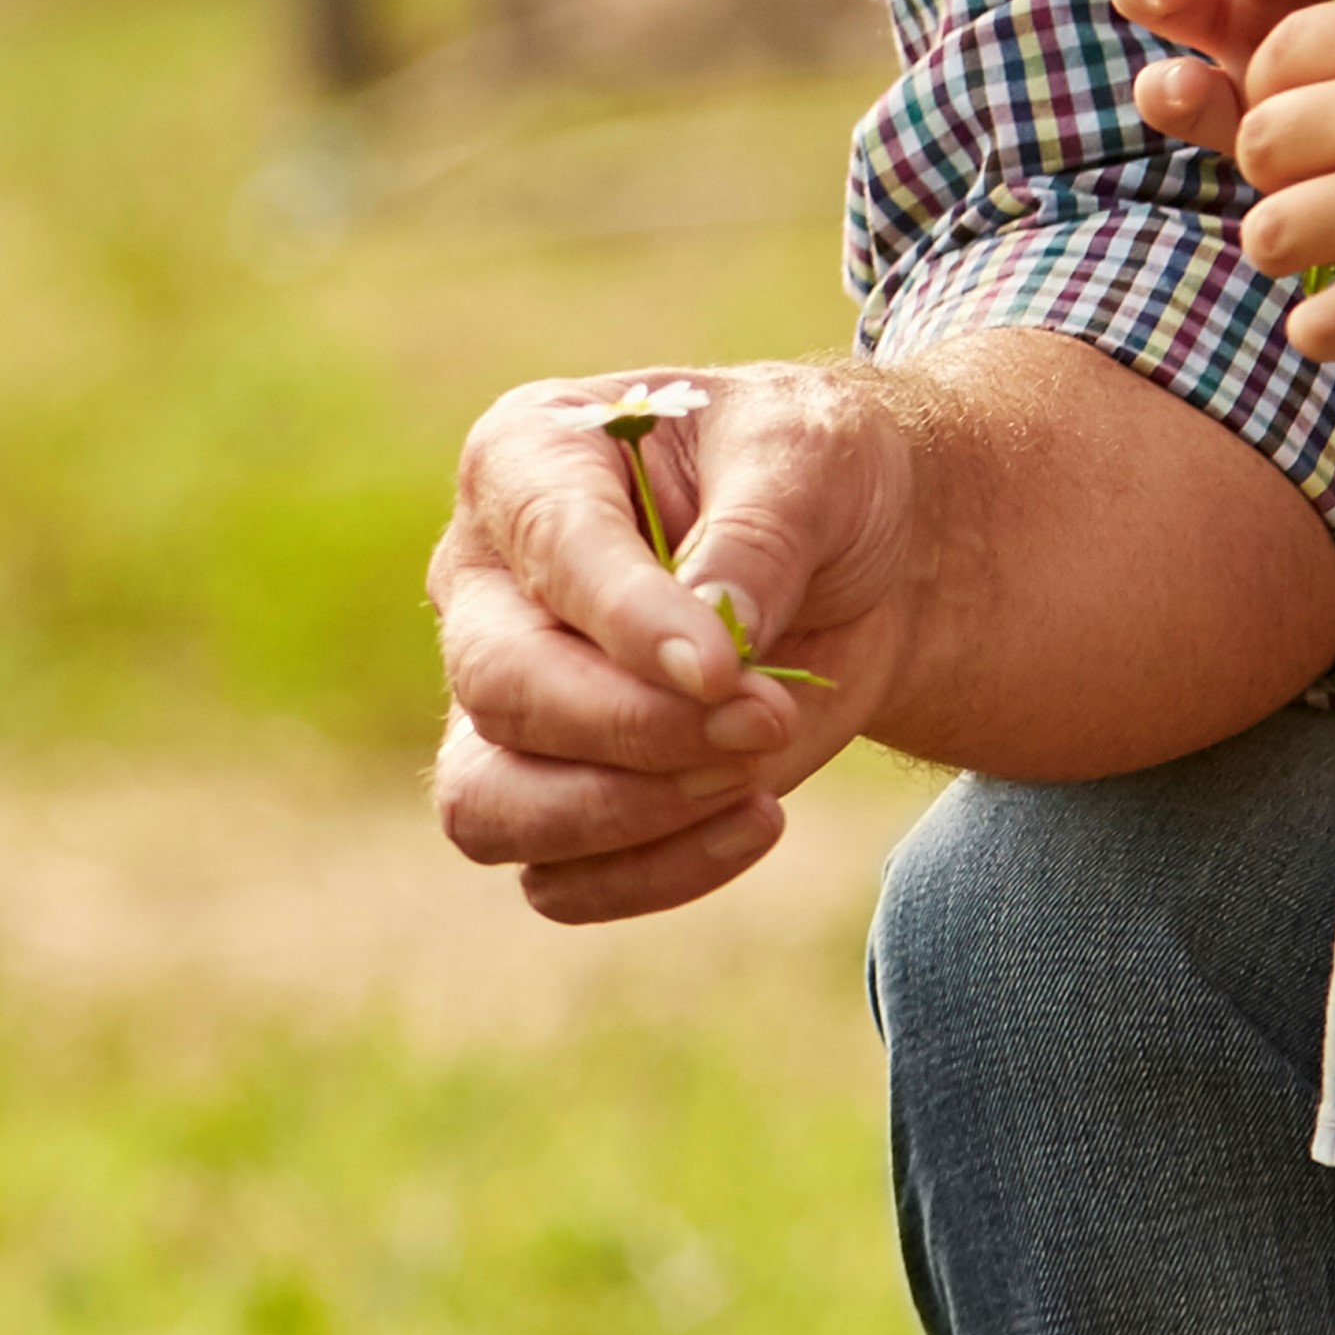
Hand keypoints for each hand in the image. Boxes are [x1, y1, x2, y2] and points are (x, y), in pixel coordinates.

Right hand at [423, 360, 929, 924]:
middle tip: (767, 720)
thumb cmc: (811, 477)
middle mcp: (484, 584)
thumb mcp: (813, 454)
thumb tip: (709, 647)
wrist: (850, 561)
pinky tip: (758, 818)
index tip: (726, 670)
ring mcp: (501, 699)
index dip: (628, 621)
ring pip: (489, 803)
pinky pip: (554, 879)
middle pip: (502, 690)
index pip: (548, 552)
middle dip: (638, 730)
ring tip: (756, 778)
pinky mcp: (545, 793)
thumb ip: (758, 535)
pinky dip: (654, 873)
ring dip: (631, 816)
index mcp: (528, 461)